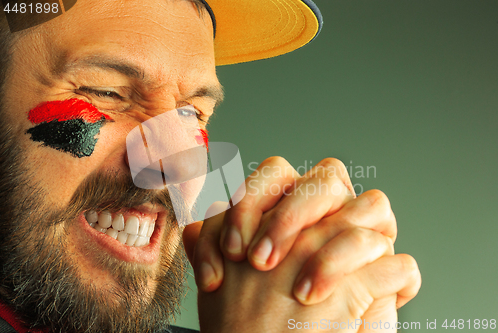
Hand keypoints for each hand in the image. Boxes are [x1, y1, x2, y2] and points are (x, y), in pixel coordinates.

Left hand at [183, 157, 420, 331]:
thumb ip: (210, 241)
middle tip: (260, 262)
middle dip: (290, 215)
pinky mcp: (389, 276)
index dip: (253, 202)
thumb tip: (190, 224)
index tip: (230, 252)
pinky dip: (366, 282)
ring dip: (331, 243)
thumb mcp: (227, 273)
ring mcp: (364, 240)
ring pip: (373, 204)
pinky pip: (399, 261)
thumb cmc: (257, 314)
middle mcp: (332, 215)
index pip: (278, 174)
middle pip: (327, 177)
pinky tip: (322, 302)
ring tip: (297, 290)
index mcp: (293, 205)